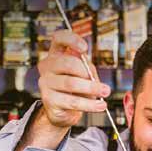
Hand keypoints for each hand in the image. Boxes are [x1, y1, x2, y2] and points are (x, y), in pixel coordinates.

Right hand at [17, 31, 110, 150]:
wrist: (64, 111)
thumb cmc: (76, 89)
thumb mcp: (84, 74)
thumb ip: (87, 68)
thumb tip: (89, 70)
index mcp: (56, 54)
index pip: (59, 38)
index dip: (72, 40)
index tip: (85, 48)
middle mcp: (47, 66)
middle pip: (67, 63)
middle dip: (87, 72)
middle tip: (103, 82)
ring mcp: (45, 83)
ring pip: (71, 83)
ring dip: (91, 88)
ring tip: (105, 92)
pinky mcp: (48, 100)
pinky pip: (72, 101)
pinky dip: (89, 104)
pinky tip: (100, 106)